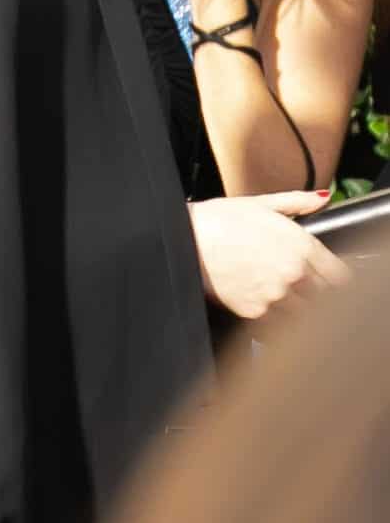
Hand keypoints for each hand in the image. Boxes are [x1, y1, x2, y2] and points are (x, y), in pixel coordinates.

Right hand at [189, 191, 346, 320]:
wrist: (184, 240)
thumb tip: (321, 199)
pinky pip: (275, 323)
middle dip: (314, 293)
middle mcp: (293, 273)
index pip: (338, 275)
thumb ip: (298, 202)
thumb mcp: (262, 203)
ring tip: (275, 294)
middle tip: (296, 285)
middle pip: (324, 297)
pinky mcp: (254, 312)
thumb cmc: (219, 219)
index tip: (325, 278)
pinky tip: (258, 301)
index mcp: (301, 245)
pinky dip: (271, 318)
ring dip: (295, 307)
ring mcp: (275, 295)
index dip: (333, 277)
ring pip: (302, 314)